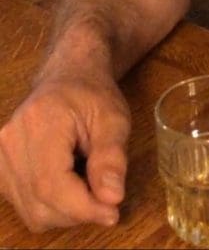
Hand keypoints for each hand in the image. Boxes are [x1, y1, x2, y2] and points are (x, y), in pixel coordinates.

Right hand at [0, 72, 129, 231]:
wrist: (68, 77)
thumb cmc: (92, 94)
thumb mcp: (114, 118)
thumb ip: (112, 157)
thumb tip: (112, 198)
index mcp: (40, 121)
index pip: (52, 184)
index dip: (83, 208)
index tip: (112, 213)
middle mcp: (11, 141)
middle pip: (40, 203)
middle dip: (79, 211)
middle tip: (107, 199)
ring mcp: (1, 156)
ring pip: (32, 211)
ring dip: (66, 212)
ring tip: (88, 184)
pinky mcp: (0, 169)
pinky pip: (25, 206)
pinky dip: (52, 207)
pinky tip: (70, 185)